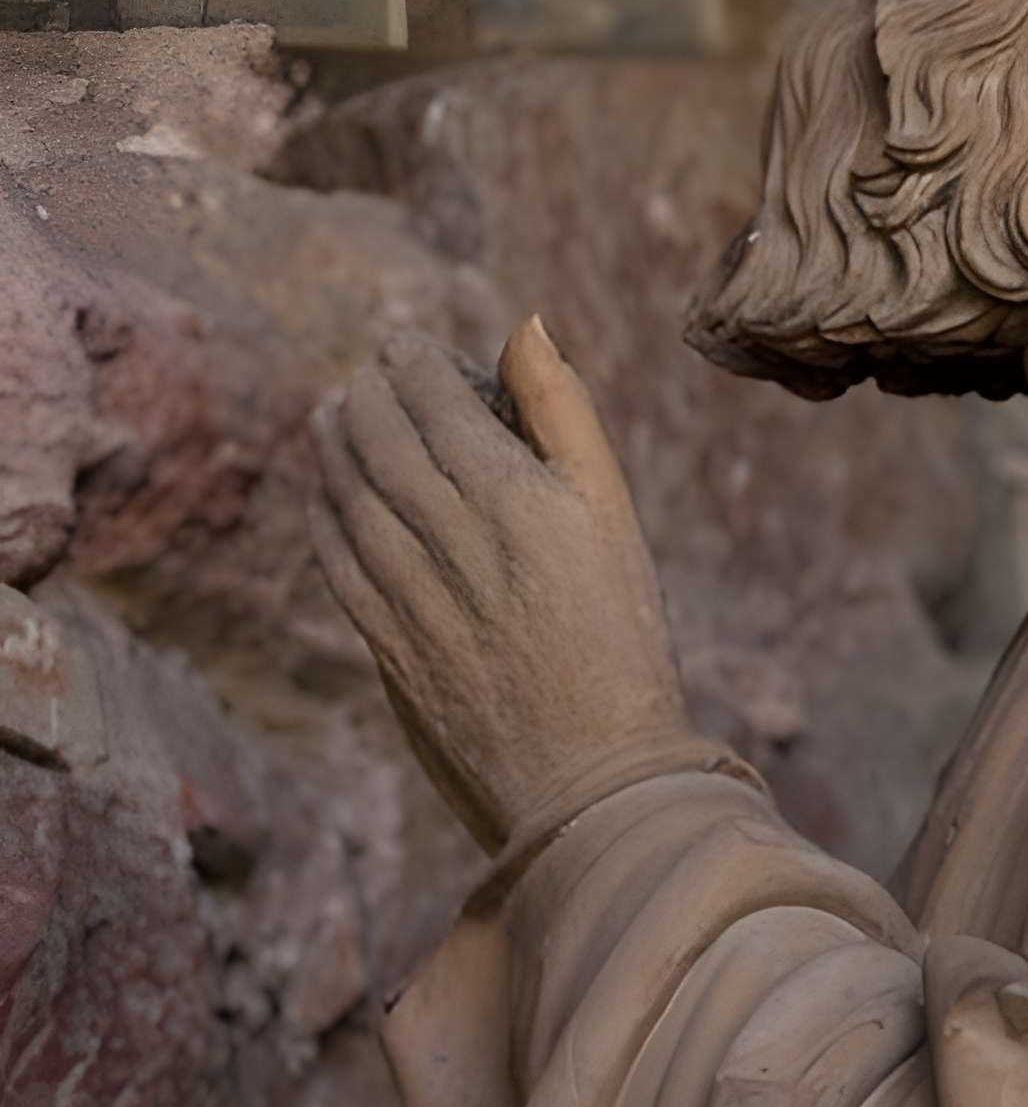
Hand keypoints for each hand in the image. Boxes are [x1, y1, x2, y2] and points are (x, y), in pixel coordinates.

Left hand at [311, 319, 691, 849]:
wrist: (595, 782)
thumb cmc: (626, 646)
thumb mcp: (616, 519)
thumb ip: (567, 416)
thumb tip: (528, 324)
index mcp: (523, 503)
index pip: (439, 405)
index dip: (411, 365)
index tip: (404, 346)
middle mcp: (457, 542)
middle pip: (382, 441)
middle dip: (365, 396)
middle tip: (362, 373)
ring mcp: (411, 597)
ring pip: (347, 494)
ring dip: (330, 444)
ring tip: (329, 413)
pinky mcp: (385, 646)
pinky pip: (334, 559)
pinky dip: (320, 514)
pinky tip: (324, 496)